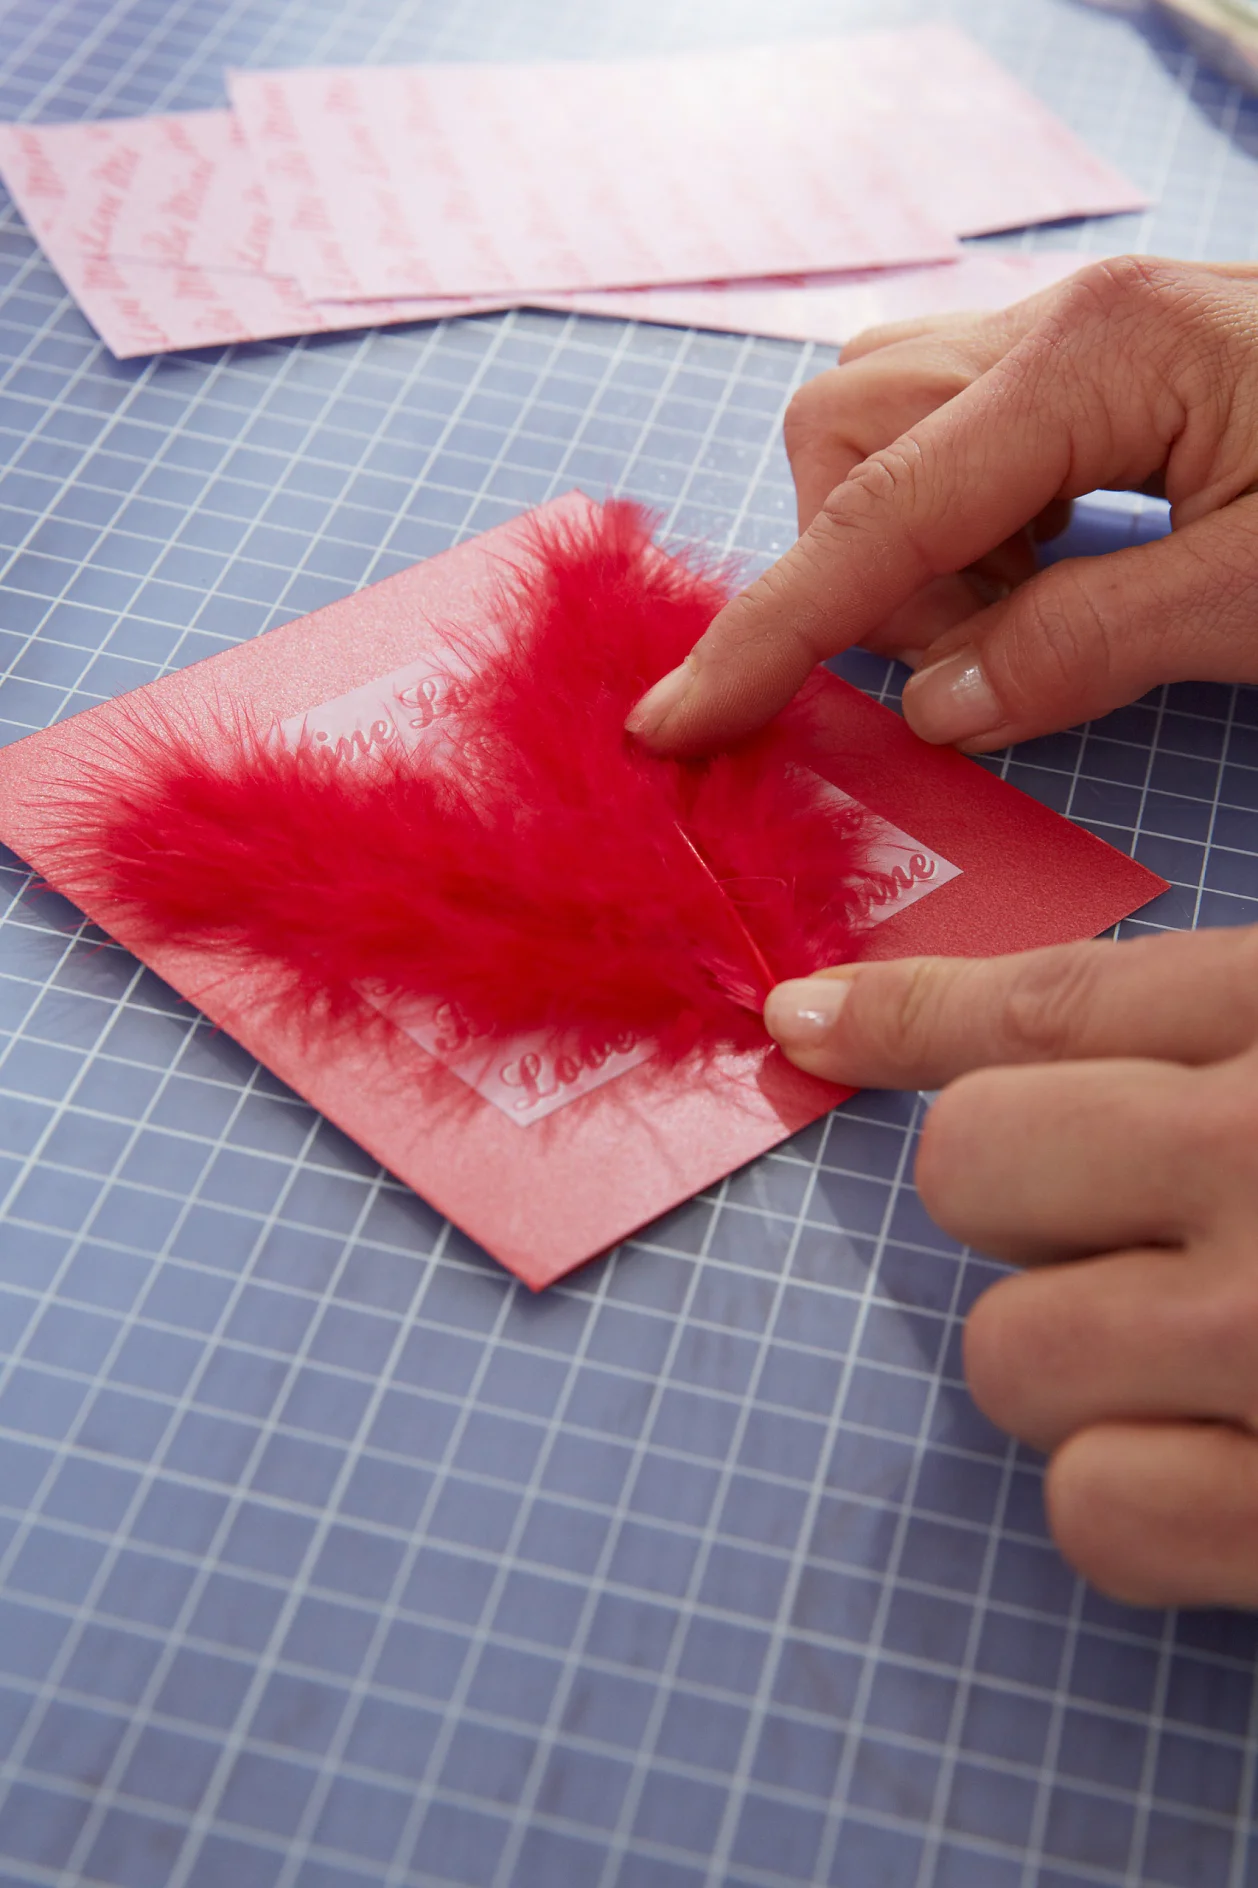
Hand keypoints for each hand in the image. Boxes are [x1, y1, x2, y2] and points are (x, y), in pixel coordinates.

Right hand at [626, 256, 1257, 755]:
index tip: (675, 718)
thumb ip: (1084, 645)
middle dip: (863, 564)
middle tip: (978, 646)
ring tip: (1030, 609)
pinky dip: (959, 534)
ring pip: (877, 431)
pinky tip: (1051, 567)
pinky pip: (945, 446)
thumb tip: (937, 706)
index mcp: (1096, 358)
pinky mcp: (1077, 368)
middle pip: (844, 429)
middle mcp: (1053, 321)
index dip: (769, 628)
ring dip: (910, 551)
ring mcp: (1061, 334)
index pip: (878, 509)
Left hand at [764, 926, 1257, 1608]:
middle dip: (1024, 1208)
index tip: (808, 1025)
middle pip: (973, 1170)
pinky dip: (1141, 1500)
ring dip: (1082, 1367)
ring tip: (1223, 1362)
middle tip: (1154, 1237)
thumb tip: (839, 1014)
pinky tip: (1240, 1465)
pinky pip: (1091, 1512)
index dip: (910, 1017)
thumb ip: (1160, 1021)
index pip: (1052, 1004)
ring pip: (1009, 1355)